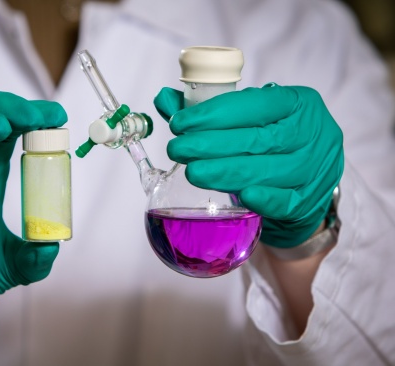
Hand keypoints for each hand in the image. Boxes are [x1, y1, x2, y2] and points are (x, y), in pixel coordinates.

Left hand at [154, 83, 342, 247]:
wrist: (308, 181)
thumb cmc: (272, 141)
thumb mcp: (249, 119)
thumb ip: (208, 110)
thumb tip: (164, 99)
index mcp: (298, 102)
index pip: (254, 104)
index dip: (213, 114)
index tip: (179, 124)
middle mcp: (312, 133)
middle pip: (256, 139)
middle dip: (209, 145)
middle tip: (176, 149)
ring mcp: (314, 168)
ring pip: (265, 170)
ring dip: (223, 172)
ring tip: (191, 172)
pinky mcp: (309, 201)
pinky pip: (284, 201)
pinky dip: (262, 199)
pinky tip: (241, 196)